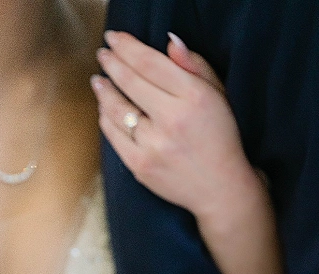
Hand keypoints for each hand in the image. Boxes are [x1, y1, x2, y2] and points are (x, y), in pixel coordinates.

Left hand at [91, 31, 256, 220]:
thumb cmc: (219, 138)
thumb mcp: (217, 95)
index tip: (114, 38)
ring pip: (117, 109)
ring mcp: (153, 145)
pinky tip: (104, 108)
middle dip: (111, 63)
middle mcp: (172, 120)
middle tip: (103, 54)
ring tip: (98, 80)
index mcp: (193, 97)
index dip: (127, 47)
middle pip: (130, 82)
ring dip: (104, 91)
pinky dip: (106, 118)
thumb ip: (194, 65)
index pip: (150, 63)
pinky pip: (114, 136)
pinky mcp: (140, 166)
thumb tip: (169, 42)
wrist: (220, 189)